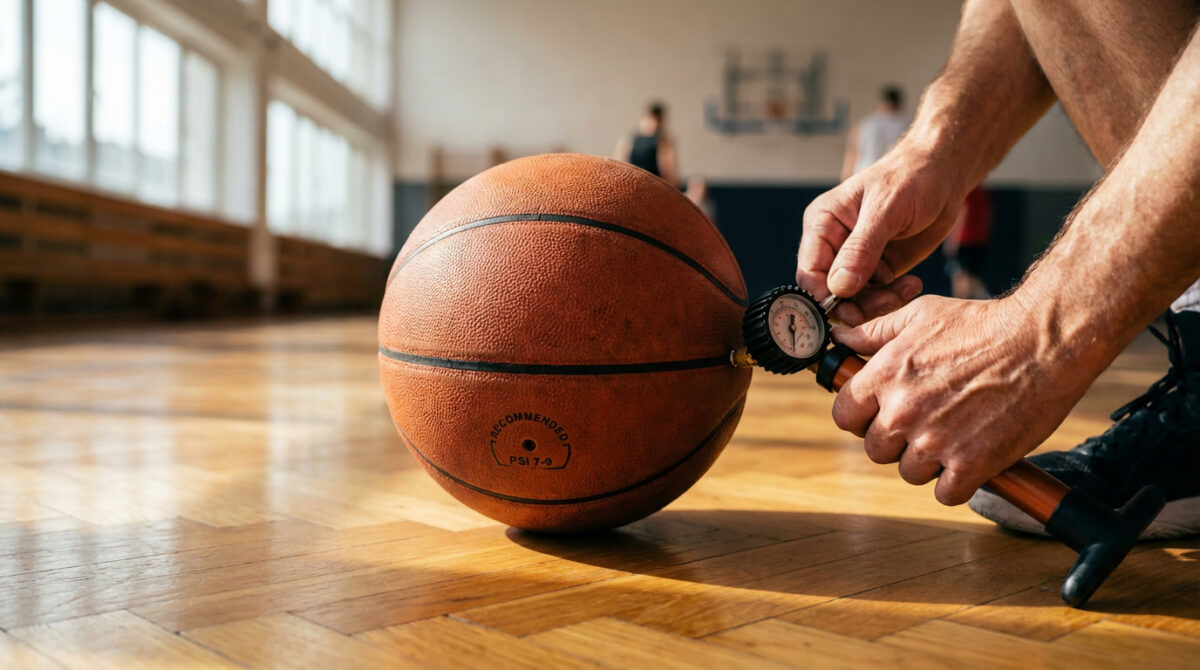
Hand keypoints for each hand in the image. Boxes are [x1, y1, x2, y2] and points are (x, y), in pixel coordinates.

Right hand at [796, 142, 965, 324]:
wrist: (943, 175)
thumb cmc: (910, 179)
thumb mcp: (885, 211)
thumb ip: (860, 250)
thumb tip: (838, 288)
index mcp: (823, 225)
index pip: (809, 272)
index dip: (822, 296)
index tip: (847, 308)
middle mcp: (834, 245)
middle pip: (830, 292)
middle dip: (855, 304)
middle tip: (885, 302)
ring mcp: (857, 260)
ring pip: (854, 300)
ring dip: (878, 303)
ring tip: (906, 289)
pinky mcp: (880, 270)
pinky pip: (877, 297)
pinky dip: (894, 298)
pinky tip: (912, 285)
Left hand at [829, 295, 1099, 504]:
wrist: (1042, 341)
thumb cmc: (982, 323)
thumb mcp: (921, 315)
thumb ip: (875, 332)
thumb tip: (842, 340)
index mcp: (884, 377)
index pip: (844, 416)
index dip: (861, 417)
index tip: (880, 414)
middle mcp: (902, 412)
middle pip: (876, 450)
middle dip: (896, 441)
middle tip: (925, 424)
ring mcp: (935, 441)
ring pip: (910, 473)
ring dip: (928, 462)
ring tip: (953, 437)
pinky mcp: (971, 463)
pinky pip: (946, 493)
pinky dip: (957, 483)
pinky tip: (970, 460)